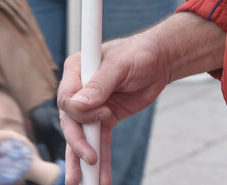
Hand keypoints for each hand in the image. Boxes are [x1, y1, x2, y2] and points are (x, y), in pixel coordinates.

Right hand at [57, 36, 172, 184]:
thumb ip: (99, 85)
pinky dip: (101, 160)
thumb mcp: (120, 65)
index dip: (80, 111)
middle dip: (78, 143)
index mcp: (76, 70)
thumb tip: (78, 105)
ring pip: (81, 137)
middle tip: (90, 159)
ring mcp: (91, 106)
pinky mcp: (105, 118)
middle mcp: (79, 89)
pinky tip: (101, 177)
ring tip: (82, 183)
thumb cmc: (139, 53)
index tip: (105, 112)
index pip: (66, 98)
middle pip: (70, 122)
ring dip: (81, 160)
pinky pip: (99, 142)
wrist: (160, 61)